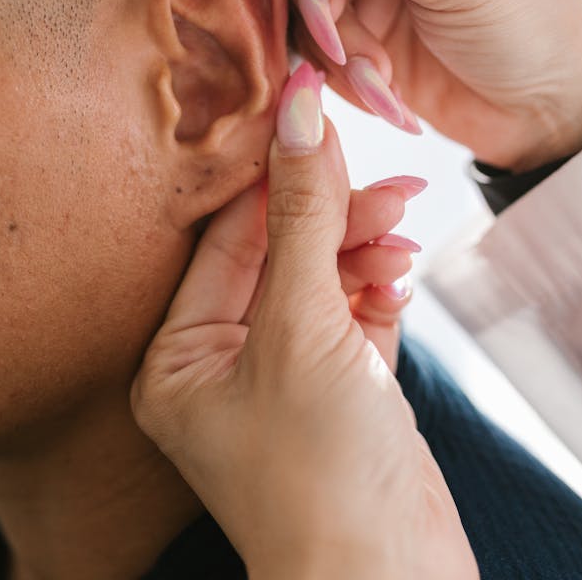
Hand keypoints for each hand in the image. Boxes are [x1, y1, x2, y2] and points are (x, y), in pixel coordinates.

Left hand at [131, 63, 476, 579]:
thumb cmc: (317, 473)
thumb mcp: (305, 324)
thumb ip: (305, 212)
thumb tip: (300, 107)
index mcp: (177, 356)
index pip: (227, 234)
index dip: (275, 171)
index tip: (314, 112)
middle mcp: (220, 366)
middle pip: (278, 253)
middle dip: (334, 213)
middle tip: (388, 181)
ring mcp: (280, 381)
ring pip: (320, 280)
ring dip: (362, 247)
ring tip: (403, 228)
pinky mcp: (337, 394)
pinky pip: (351, 316)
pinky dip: (376, 288)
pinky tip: (398, 272)